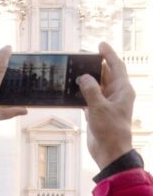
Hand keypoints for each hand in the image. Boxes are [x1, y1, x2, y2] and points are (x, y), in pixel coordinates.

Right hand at [78, 42, 134, 168]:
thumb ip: (91, 90)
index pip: (116, 66)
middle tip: (82, 57)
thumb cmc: (110, 129)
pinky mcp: (98, 113)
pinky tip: (72, 90)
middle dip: (95, 66)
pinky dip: (81, 94)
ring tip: (74, 72)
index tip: (100, 45)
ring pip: (96, 87)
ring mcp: (107, 104)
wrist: (110, 151)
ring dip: (86, 80)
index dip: (108, 54)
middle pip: (106, 75)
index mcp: (122, 90)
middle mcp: (116, 94)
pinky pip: (89, 98)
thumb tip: (83, 77)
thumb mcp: (99, 107)